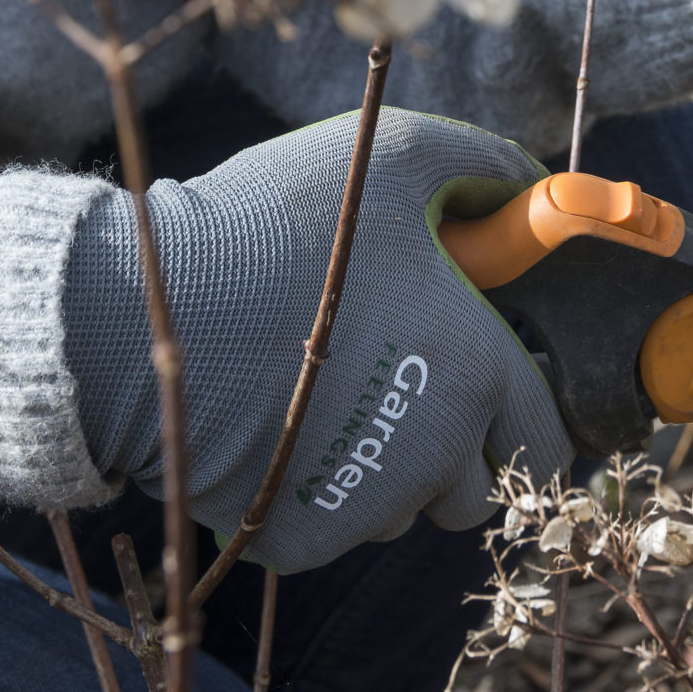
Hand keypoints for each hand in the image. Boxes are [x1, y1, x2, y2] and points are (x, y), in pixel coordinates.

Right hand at [65, 109, 572, 573]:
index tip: (490, 386)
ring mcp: (365, 507)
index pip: (545, 441)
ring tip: (328, 389)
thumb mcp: (400, 153)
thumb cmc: (282, 222)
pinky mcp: (298, 538)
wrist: (147, 312)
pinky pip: (334, 523)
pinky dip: (317, 487)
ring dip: (386, 469)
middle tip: (403, 385)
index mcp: (475, 372)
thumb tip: (539, 189)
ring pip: (403, 508)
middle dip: (455, 452)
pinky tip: (278, 421)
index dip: (522, 414)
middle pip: (475, 487)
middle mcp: (434, 456)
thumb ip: (484, 169)